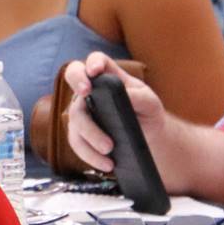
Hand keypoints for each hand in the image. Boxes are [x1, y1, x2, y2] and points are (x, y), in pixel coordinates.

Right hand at [61, 52, 166, 172]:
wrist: (146, 138)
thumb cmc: (148, 113)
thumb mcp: (151, 103)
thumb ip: (139, 96)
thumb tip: (125, 96)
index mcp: (108, 76)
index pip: (96, 60)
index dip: (93, 62)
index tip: (95, 72)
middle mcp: (89, 90)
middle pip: (73, 76)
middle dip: (77, 81)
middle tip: (86, 92)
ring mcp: (81, 111)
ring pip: (75, 117)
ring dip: (91, 134)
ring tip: (110, 150)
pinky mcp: (78, 134)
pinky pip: (77, 142)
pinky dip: (90, 155)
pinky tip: (107, 164)